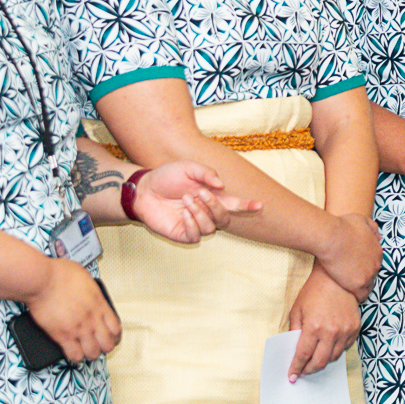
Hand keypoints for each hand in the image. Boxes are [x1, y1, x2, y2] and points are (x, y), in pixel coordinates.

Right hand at [26, 257, 120, 362]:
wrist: (42, 280)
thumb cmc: (59, 274)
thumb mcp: (85, 277)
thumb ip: (92, 289)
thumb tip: (91, 293)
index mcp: (99, 304)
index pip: (116, 327)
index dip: (115, 336)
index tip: (112, 337)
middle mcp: (92, 319)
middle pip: (107, 344)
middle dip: (104, 347)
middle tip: (99, 345)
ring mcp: (78, 329)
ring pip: (93, 353)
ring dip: (91, 354)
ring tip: (86, 351)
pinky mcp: (62, 336)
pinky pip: (75, 355)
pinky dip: (75, 357)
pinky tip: (73, 353)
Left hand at [129, 160, 261, 242]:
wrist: (144, 189)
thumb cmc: (166, 177)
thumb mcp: (188, 167)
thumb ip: (206, 173)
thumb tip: (221, 185)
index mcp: (211, 196)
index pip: (234, 204)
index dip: (247, 206)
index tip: (260, 205)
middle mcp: (206, 212)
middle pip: (224, 218)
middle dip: (216, 206)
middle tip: (200, 193)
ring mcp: (195, 224)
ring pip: (211, 227)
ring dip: (201, 213)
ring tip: (186, 200)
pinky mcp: (183, 234)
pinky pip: (196, 235)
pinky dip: (192, 223)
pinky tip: (183, 213)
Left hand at [284, 266, 361, 379]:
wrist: (337, 278)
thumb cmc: (314, 292)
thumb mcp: (297, 310)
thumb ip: (294, 331)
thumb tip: (293, 350)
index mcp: (313, 327)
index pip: (303, 355)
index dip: (296, 368)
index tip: (292, 377)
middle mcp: (331, 332)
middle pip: (320, 362)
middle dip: (309, 370)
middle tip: (303, 371)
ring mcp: (345, 331)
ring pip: (334, 357)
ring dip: (323, 361)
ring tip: (315, 359)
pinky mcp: (355, 328)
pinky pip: (345, 348)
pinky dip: (336, 351)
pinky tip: (328, 346)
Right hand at [316, 212, 381, 299]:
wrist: (332, 237)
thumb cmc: (343, 227)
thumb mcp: (362, 220)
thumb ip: (372, 227)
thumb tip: (379, 236)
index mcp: (378, 251)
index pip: (374, 263)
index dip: (364, 266)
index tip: (354, 266)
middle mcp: (377, 264)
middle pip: (372, 275)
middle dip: (362, 276)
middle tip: (349, 277)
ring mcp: (368, 275)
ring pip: (367, 286)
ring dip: (359, 287)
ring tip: (348, 287)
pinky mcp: (358, 285)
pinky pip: (361, 296)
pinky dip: (356, 296)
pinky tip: (347, 293)